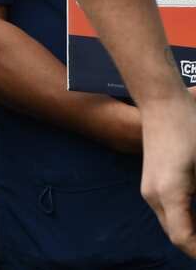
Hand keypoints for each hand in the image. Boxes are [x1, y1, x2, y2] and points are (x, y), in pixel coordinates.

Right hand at [139, 93, 195, 255]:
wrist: (162, 103)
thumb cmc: (190, 128)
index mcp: (169, 194)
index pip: (184, 239)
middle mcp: (154, 196)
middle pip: (177, 235)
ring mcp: (150, 190)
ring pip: (172, 225)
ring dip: (193, 232)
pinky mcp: (153, 183)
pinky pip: (170, 212)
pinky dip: (188, 220)